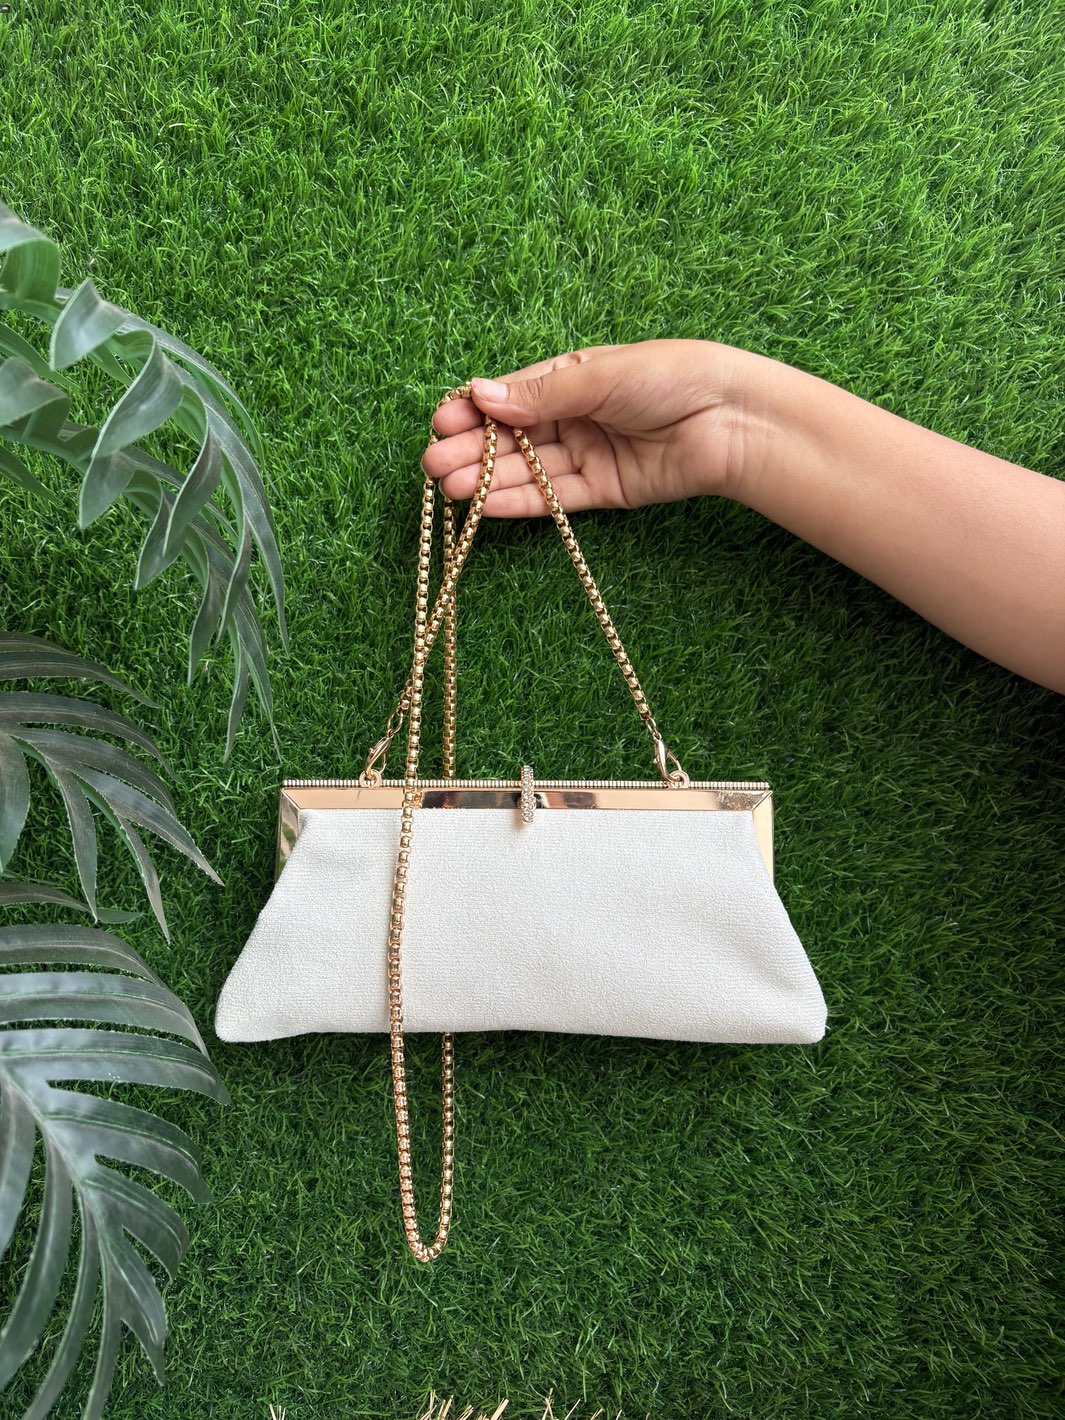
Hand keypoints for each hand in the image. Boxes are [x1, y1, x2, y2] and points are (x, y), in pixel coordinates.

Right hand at [421, 339, 752, 516]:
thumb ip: (540, 394)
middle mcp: (575, 417)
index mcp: (573, 378)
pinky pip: (552, 499)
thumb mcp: (599, 376)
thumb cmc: (673, 376)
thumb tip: (481, 394)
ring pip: (526, 471)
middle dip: (471, 450)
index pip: (512, 396)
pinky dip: (517, 503)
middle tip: (431, 463)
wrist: (732, 417)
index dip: (475, 410)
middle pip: (512, 438)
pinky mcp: (603, 491)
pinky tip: (483, 505)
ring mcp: (587, 455)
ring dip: (486, 480)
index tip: (441, 420)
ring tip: (446, 488)